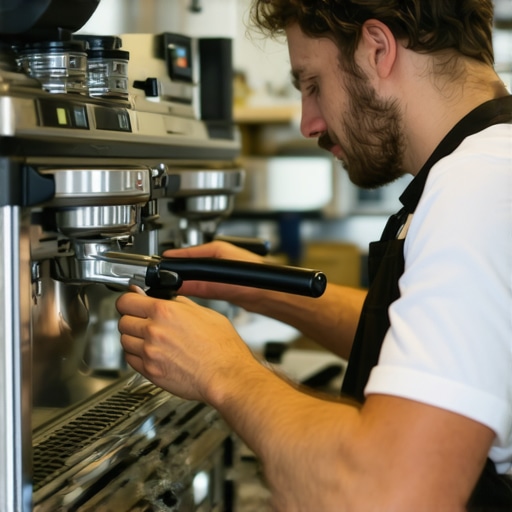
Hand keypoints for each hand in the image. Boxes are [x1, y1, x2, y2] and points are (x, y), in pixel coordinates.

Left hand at [116, 288, 255, 402]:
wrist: (226, 375)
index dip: (129, 300)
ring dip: (132, 337)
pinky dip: (136, 355)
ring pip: (124, 340)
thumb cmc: (222, 347)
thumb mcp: (205, 313)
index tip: (132, 301)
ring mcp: (149, 353)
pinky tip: (149, 352)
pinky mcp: (150, 372)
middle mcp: (153, 331)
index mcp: (165, 311)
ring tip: (147, 338)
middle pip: (123, 321)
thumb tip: (170, 300)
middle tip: (142, 320)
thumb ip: (181, 305)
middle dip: (131, 318)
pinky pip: (130, 360)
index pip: (127, 300)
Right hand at [161, 240, 268, 306]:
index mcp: (218, 249)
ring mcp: (222, 271)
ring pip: (197, 276)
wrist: (271, 295)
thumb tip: (181, 284)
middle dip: (179, 271)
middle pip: (191, 264)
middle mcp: (220, 258)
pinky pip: (205, 285)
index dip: (174, 259)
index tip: (161, 264)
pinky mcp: (226, 284)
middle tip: (164, 277)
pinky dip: (197, 289)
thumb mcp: (222, 281)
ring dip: (187, 281)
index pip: (188, 252)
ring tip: (174, 286)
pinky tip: (192, 294)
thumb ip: (200, 283)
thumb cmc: (256, 280)